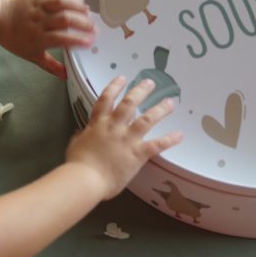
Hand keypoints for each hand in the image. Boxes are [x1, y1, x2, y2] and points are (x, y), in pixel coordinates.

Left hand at [0, 0, 95, 78]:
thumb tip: (65, 75)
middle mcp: (38, 20)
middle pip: (64, 19)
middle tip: (93, 27)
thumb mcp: (32, 56)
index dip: (77, 39)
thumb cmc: (16, 39)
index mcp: (38, 38)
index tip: (90, 42)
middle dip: (82, 22)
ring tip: (86, 10)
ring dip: (76, 5)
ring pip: (60, 1)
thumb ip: (50, 65)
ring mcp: (37, 5)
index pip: (61, 39)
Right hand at [66, 76, 182, 199]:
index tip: (122, 78)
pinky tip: (179, 135)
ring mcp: (127, 139)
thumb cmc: (78, 164)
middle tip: (151, 83)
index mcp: (98, 124)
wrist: (86, 179)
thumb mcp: (76, 144)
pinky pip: (157, 144)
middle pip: (129, 103)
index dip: (114, 87)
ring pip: (146, 119)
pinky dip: (169, 140)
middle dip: (140, 91)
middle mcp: (114, 127)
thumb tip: (81, 132)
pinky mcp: (137, 153)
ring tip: (170, 102)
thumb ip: (82, 136)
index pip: (106, 100)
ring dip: (160, 109)